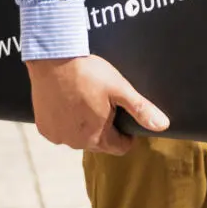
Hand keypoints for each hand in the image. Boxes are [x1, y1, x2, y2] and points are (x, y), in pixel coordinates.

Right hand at [26, 55, 166, 154]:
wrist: (53, 60)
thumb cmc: (88, 73)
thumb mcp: (120, 89)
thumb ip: (141, 110)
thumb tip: (163, 126)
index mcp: (96, 137)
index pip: (120, 147)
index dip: (128, 134)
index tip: (126, 117)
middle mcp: (74, 142)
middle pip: (100, 143)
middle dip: (106, 127)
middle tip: (105, 103)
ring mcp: (56, 136)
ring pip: (79, 137)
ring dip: (86, 125)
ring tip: (87, 101)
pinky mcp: (43, 127)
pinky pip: (62, 130)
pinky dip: (67, 122)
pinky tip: (70, 103)